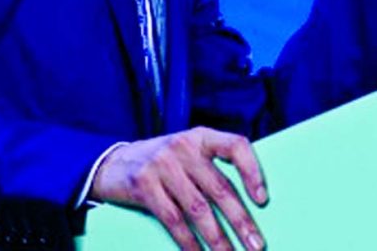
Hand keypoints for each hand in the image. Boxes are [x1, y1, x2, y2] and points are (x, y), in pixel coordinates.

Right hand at [89, 126, 267, 250]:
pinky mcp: (145, 185)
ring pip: (198, 208)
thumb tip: (249, 206)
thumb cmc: (162, 162)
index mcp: (200, 137)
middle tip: (256, 245)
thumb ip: (212, 169)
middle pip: (219, 187)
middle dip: (241, 220)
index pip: (235, 146)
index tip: (263, 199)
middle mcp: (183, 147)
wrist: (114, 164)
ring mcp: (162, 164)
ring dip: (218, 239)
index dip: (252, 171)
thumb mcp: (187, 154)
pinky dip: (189, 243)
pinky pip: (174, 220)